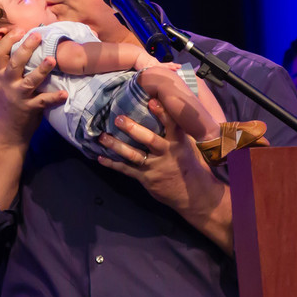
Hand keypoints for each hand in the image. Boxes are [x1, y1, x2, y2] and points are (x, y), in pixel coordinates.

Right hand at [0, 29, 66, 144]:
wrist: (5, 132)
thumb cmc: (9, 102)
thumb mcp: (5, 83)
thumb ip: (12, 68)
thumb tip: (26, 45)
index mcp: (1, 75)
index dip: (8, 40)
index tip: (19, 29)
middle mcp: (7, 83)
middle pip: (15, 62)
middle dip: (26, 47)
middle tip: (38, 34)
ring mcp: (18, 96)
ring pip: (29, 81)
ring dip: (41, 70)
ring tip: (52, 60)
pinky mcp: (29, 109)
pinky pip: (43, 101)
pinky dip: (54, 97)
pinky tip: (65, 94)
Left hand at [97, 99, 232, 252]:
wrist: (195, 195)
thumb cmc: (192, 165)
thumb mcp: (190, 146)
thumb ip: (178, 131)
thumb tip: (166, 109)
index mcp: (179, 143)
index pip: (172, 124)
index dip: (162, 112)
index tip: (151, 101)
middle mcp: (166, 153)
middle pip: (149, 139)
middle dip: (133, 129)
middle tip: (118, 119)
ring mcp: (155, 167)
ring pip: (133, 155)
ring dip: (116, 145)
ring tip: (102, 137)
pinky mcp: (146, 179)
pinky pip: (127, 170)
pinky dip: (113, 164)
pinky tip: (100, 158)